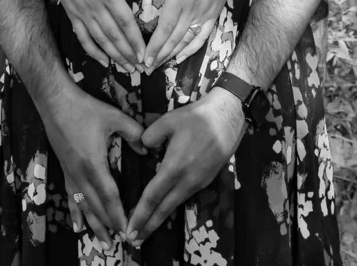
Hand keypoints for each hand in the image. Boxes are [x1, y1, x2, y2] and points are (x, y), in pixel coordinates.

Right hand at [40, 85, 146, 248]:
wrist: (56, 102)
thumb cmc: (85, 108)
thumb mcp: (114, 117)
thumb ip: (133, 132)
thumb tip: (147, 149)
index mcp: (94, 163)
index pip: (109, 196)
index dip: (118, 214)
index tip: (127, 229)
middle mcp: (80, 174)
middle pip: (96, 207)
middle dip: (109, 225)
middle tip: (122, 241)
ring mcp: (70, 173)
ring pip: (83, 206)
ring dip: (94, 225)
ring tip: (104, 242)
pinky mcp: (64, 170)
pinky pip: (71, 197)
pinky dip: (75, 214)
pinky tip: (77, 227)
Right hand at [42, 0, 144, 71]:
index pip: (124, 20)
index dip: (135, 38)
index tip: (145, 52)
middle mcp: (95, 7)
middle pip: (115, 36)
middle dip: (129, 54)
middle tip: (143, 68)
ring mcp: (83, 14)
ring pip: (101, 40)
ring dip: (115, 56)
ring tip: (129, 69)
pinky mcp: (74, 17)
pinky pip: (84, 39)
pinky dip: (94, 52)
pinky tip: (105, 63)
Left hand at [126, 88, 246, 246]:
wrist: (227, 117)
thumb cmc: (196, 118)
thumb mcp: (167, 121)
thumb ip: (149, 136)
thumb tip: (145, 149)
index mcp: (174, 167)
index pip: (152, 196)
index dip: (140, 214)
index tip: (129, 228)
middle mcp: (187, 180)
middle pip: (164, 208)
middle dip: (148, 225)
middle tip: (133, 240)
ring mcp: (198, 182)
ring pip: (175, 204)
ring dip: (160, 218)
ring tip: (146, 229)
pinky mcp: (206, 180)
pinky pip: (185, 196)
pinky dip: (172, 205)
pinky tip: (165, 208)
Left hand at [141, 0, 244, 70]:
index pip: (166, 25)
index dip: (155, 43)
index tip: (144, 56)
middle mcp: (193, 8)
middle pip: (174, 38)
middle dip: (159, 54)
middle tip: (145, 68)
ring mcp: (204, 14)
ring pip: (186, 40)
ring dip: (172, 55)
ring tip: (157, 66)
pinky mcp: (213, 15)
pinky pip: (201, 37)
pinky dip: (190, 49)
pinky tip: (179, 58)